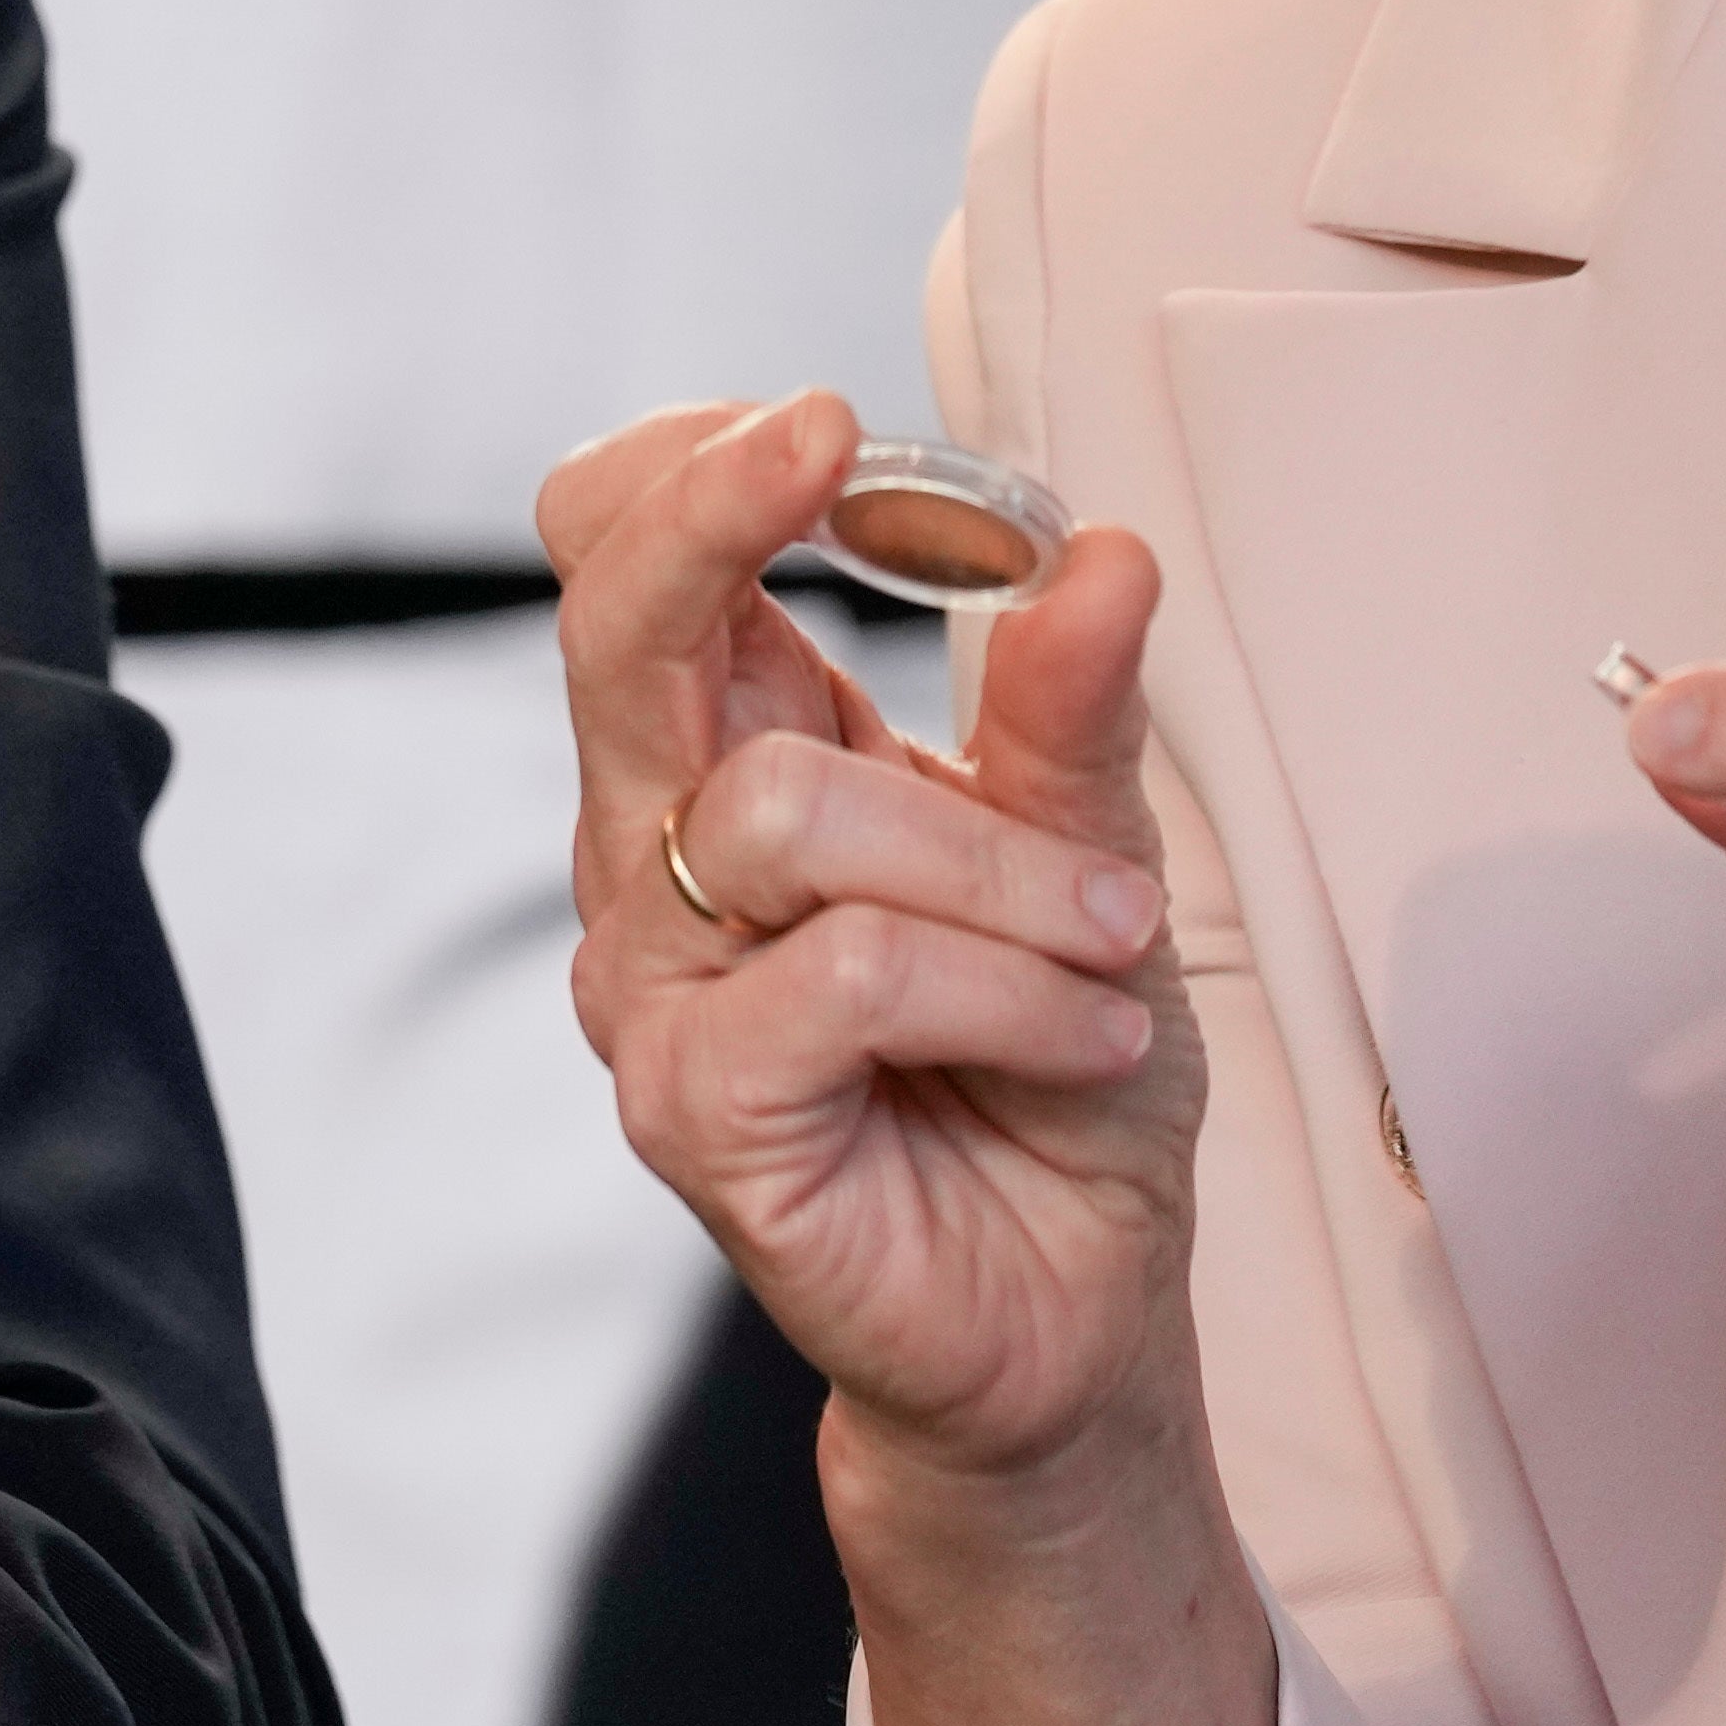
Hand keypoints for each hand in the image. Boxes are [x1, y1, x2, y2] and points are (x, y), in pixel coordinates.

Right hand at [550, 392, 1193, 1481]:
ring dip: (998, 864)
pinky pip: (842, 974)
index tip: (833, 421)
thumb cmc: (1056, 1068)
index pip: (622, 556)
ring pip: (788, 811)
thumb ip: (1073, 712)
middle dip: (714, 515)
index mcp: (735, 748)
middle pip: (610, 627)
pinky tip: (1081, 1034)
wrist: (1076, 1303)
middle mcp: (661, 850)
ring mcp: (658, 984)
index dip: (693, 466)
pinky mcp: (694, 1111)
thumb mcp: (1095, 853)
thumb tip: (1100, 551)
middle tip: (832, 442)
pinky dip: (997, 985)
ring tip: (1115, 944)